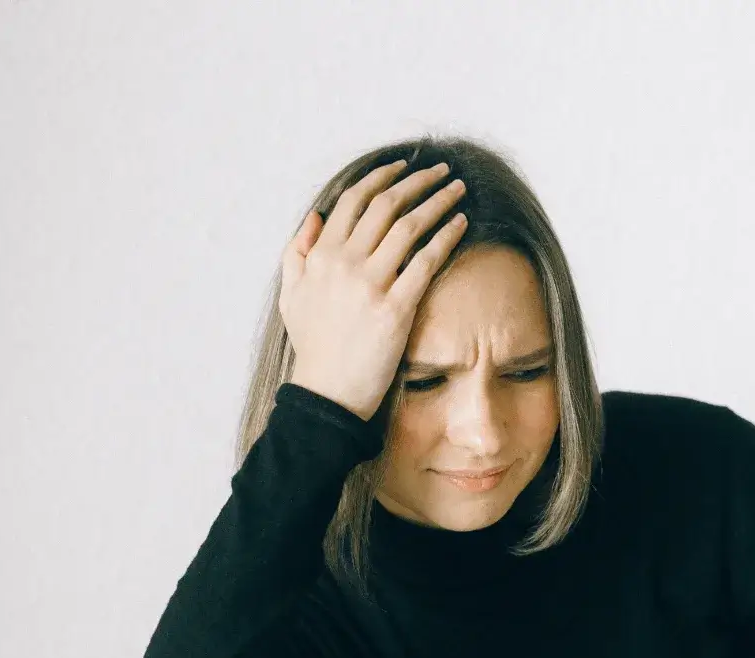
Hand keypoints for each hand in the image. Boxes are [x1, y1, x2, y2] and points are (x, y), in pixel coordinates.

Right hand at [279, 158, 468, 419]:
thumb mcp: (292, 295)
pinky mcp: (396, 309)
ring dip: (438, 201)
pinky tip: (462, 223)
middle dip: (417, 181)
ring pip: (409, 227)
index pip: (353, 200)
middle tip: (441, 171)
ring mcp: (370, 285)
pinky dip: (446, 237)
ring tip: (459, 189)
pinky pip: (426, 262)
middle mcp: (344, 263)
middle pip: (386, 206)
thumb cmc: (313, 346)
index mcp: (321, 256)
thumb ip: (298, 253)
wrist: (327, 393)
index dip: (381, 178)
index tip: (404, 167)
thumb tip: (315, 217)